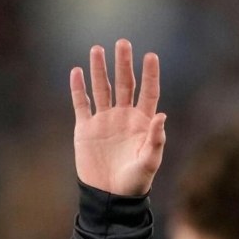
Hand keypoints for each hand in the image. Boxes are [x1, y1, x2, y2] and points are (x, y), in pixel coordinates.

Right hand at [70, 39, 165, 194]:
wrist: (110, 196)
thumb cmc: (135, 182)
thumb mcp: (149, 162)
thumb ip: (156, 139)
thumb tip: (162, 115)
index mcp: (142, 122)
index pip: (148, 92)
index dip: (150, 74)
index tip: (151, 55)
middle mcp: (124, 117)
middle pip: (125, 84)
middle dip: (123, 63)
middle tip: (123, 42)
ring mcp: (104, 121)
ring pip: (102, 89)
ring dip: (100, 70)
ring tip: (98, 49)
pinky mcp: (85, 129)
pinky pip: (81, 104)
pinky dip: (78, 88)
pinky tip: (77, 72)